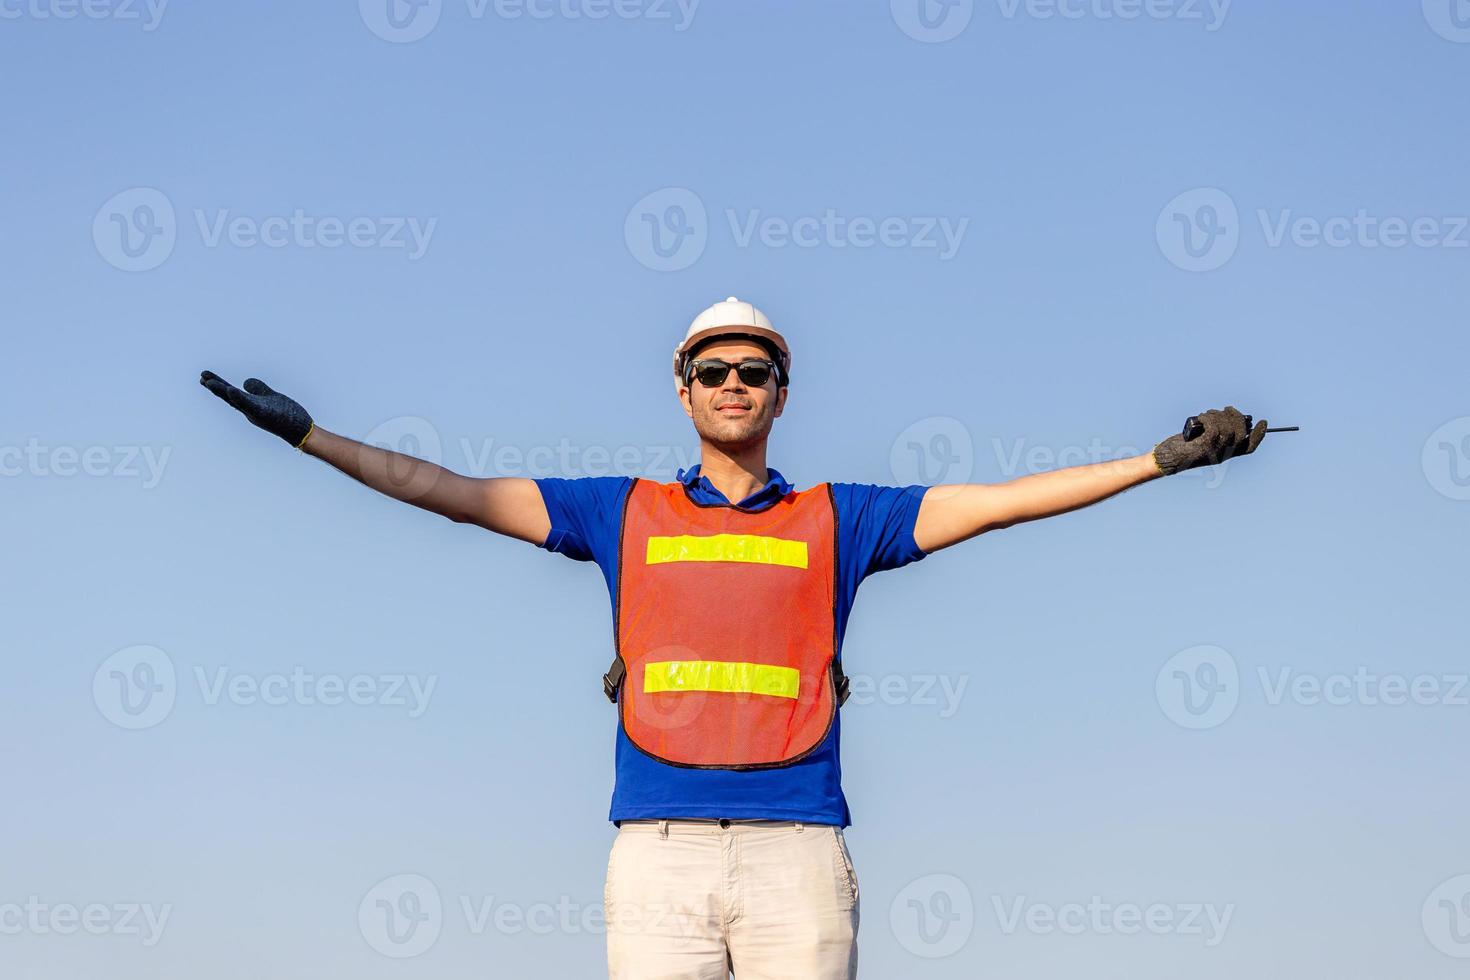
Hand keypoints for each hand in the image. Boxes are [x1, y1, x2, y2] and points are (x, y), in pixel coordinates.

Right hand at [199, 371, 313, 447]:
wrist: (301, 430)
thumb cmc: (287, 415)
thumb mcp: (271, 396)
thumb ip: (258, 388)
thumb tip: (246, 381)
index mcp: (250, 405)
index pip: (231, 393)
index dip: (218, 385)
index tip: (204, 376)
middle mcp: (250, 410)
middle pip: (229, 397)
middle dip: (215, 387)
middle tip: (201, 377)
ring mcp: (256, 413)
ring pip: (236, 401)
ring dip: (222, 392)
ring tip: (208, 381)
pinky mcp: (266, 414)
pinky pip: (251, 406)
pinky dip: (241, 399)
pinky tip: (232, 390)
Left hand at [1152, 405, 1266, 474]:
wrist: (1167, 460)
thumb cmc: (1181, 449)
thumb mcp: (1202, 441)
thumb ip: (1215, 433)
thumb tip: (1223, 417)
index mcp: (1225, 454)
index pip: (1249, 447)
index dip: (1259, 435)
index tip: (1263, 422)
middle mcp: (1222, 454)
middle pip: (1241, 434)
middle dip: (1237, 417)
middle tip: (1226, 409)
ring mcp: (1214, 450)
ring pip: (1228, 428)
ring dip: (1219, 415)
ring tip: (1207, 414)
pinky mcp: (1204, 445)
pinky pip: (1214, 427)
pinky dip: (1209, 418)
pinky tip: (1202, 418)